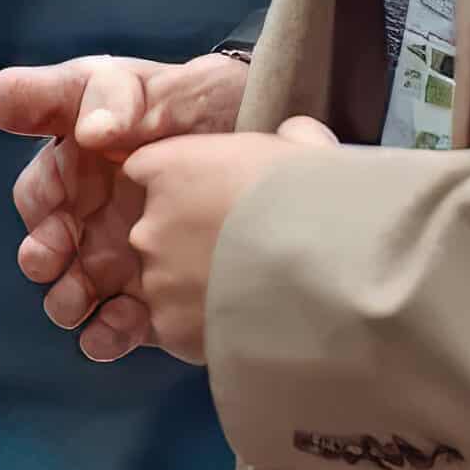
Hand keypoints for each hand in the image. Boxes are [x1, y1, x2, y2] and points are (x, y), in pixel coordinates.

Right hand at [0, 52, 253, 360]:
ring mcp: (120, 257)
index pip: (39, 188)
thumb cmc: (195, 99)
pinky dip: (111, 333)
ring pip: (76, 292)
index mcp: (77, 164)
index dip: (38, 201)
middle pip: (47, 247)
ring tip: (80, 302)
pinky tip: (121, 326)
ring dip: (68, 301)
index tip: (49, 207)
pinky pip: (121, 325)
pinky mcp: (154, 296)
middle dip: (43, 257)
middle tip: (49, 260)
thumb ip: (109, 96)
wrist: (267, 136)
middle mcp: (91, 214)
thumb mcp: (148, 84)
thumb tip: (87, 131)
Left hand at [122, 118, 338, 362]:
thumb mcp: (301, 146)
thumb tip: (299, 140)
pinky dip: (205, 330)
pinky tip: (245, 324)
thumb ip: (285, 139)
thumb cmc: (312, 197)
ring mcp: (156, 280)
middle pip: (153, 232)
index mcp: (167, 167)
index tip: (207, 198)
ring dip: (195, 289)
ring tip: (247, 295)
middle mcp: (148, 224)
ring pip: (165, 284)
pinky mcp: (171, 330)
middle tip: (237, 254)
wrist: (325, 268)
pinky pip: (179, 328)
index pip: (144, 171)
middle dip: (186, 243)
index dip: (177, 185)